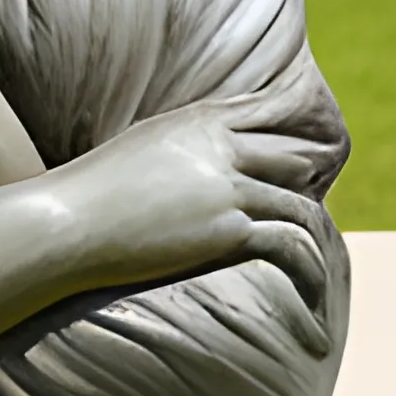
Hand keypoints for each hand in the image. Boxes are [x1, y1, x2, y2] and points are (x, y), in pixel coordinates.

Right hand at [56, 98, 338, 343]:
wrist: (71, 220)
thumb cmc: (93, 188)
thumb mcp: (141, 144)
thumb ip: (179, 145)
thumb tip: (191, 159)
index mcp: (196, 120)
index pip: (264, 110)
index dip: (293, 127)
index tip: (313, 143)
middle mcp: (219, 147)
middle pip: (290, 154)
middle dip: (311, 177)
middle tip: (324, 199)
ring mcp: (226, 187)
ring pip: (297, 202)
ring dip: (314, 228)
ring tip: (324, 250)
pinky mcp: (227, 229)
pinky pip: (289, 244)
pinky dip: (310, 267)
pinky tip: (315, 284)